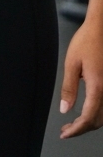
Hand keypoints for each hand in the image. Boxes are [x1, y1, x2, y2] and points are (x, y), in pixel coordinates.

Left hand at [59, 15, 102, 137]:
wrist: (101, 29)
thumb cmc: (87, 42)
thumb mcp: (71, 63)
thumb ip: (68, 88)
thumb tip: (65, 109)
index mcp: (98, 86)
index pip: (88, 117)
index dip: (76, 129)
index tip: (65, 134)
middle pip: (97, 121)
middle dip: (81, 129)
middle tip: (65, 130)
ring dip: (89, 123)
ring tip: (72, 124)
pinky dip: (96, 115)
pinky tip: (85, 112)